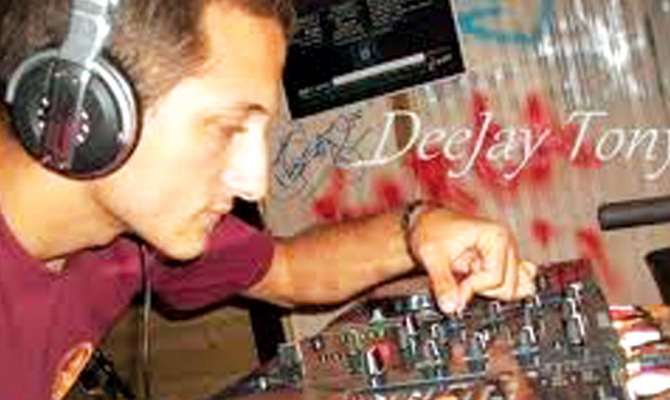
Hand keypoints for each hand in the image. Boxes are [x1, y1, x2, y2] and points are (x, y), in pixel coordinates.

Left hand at [411, 206, 536, 312]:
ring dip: (485, 291)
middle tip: (458, 281)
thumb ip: (442, 282)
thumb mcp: (431, 255)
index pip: (495, 278)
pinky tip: (473, 280)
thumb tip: (451, 307)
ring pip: (509, 291)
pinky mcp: (505, 266)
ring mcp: (509, 256)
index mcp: (497, 236)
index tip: (453, 290)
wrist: (428, 226)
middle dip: (480, 290)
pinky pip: (511, 287)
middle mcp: (508, 246)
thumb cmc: (431, 230)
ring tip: (465, 277)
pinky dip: (492, 291)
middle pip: (507, 287)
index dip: (473, 288)